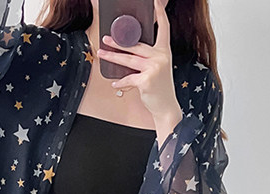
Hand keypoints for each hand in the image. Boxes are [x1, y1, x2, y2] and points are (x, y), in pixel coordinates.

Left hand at [99, 0, 183, 138]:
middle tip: (106, 38)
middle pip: (136, 45)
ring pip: (128, 60)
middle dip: (118, 42)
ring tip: (102, 53)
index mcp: (164, 52)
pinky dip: (120, 82)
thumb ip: (146, 59)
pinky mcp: (147, 80)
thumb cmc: (159, 88)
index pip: (163, 28)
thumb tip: (127, 52)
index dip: (160, 14)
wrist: (166, 107)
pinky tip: (114, 83)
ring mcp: (154, 68)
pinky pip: (128, 78)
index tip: (155, 2)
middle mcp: (161, 57)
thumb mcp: (156, 69)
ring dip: (113, 57)